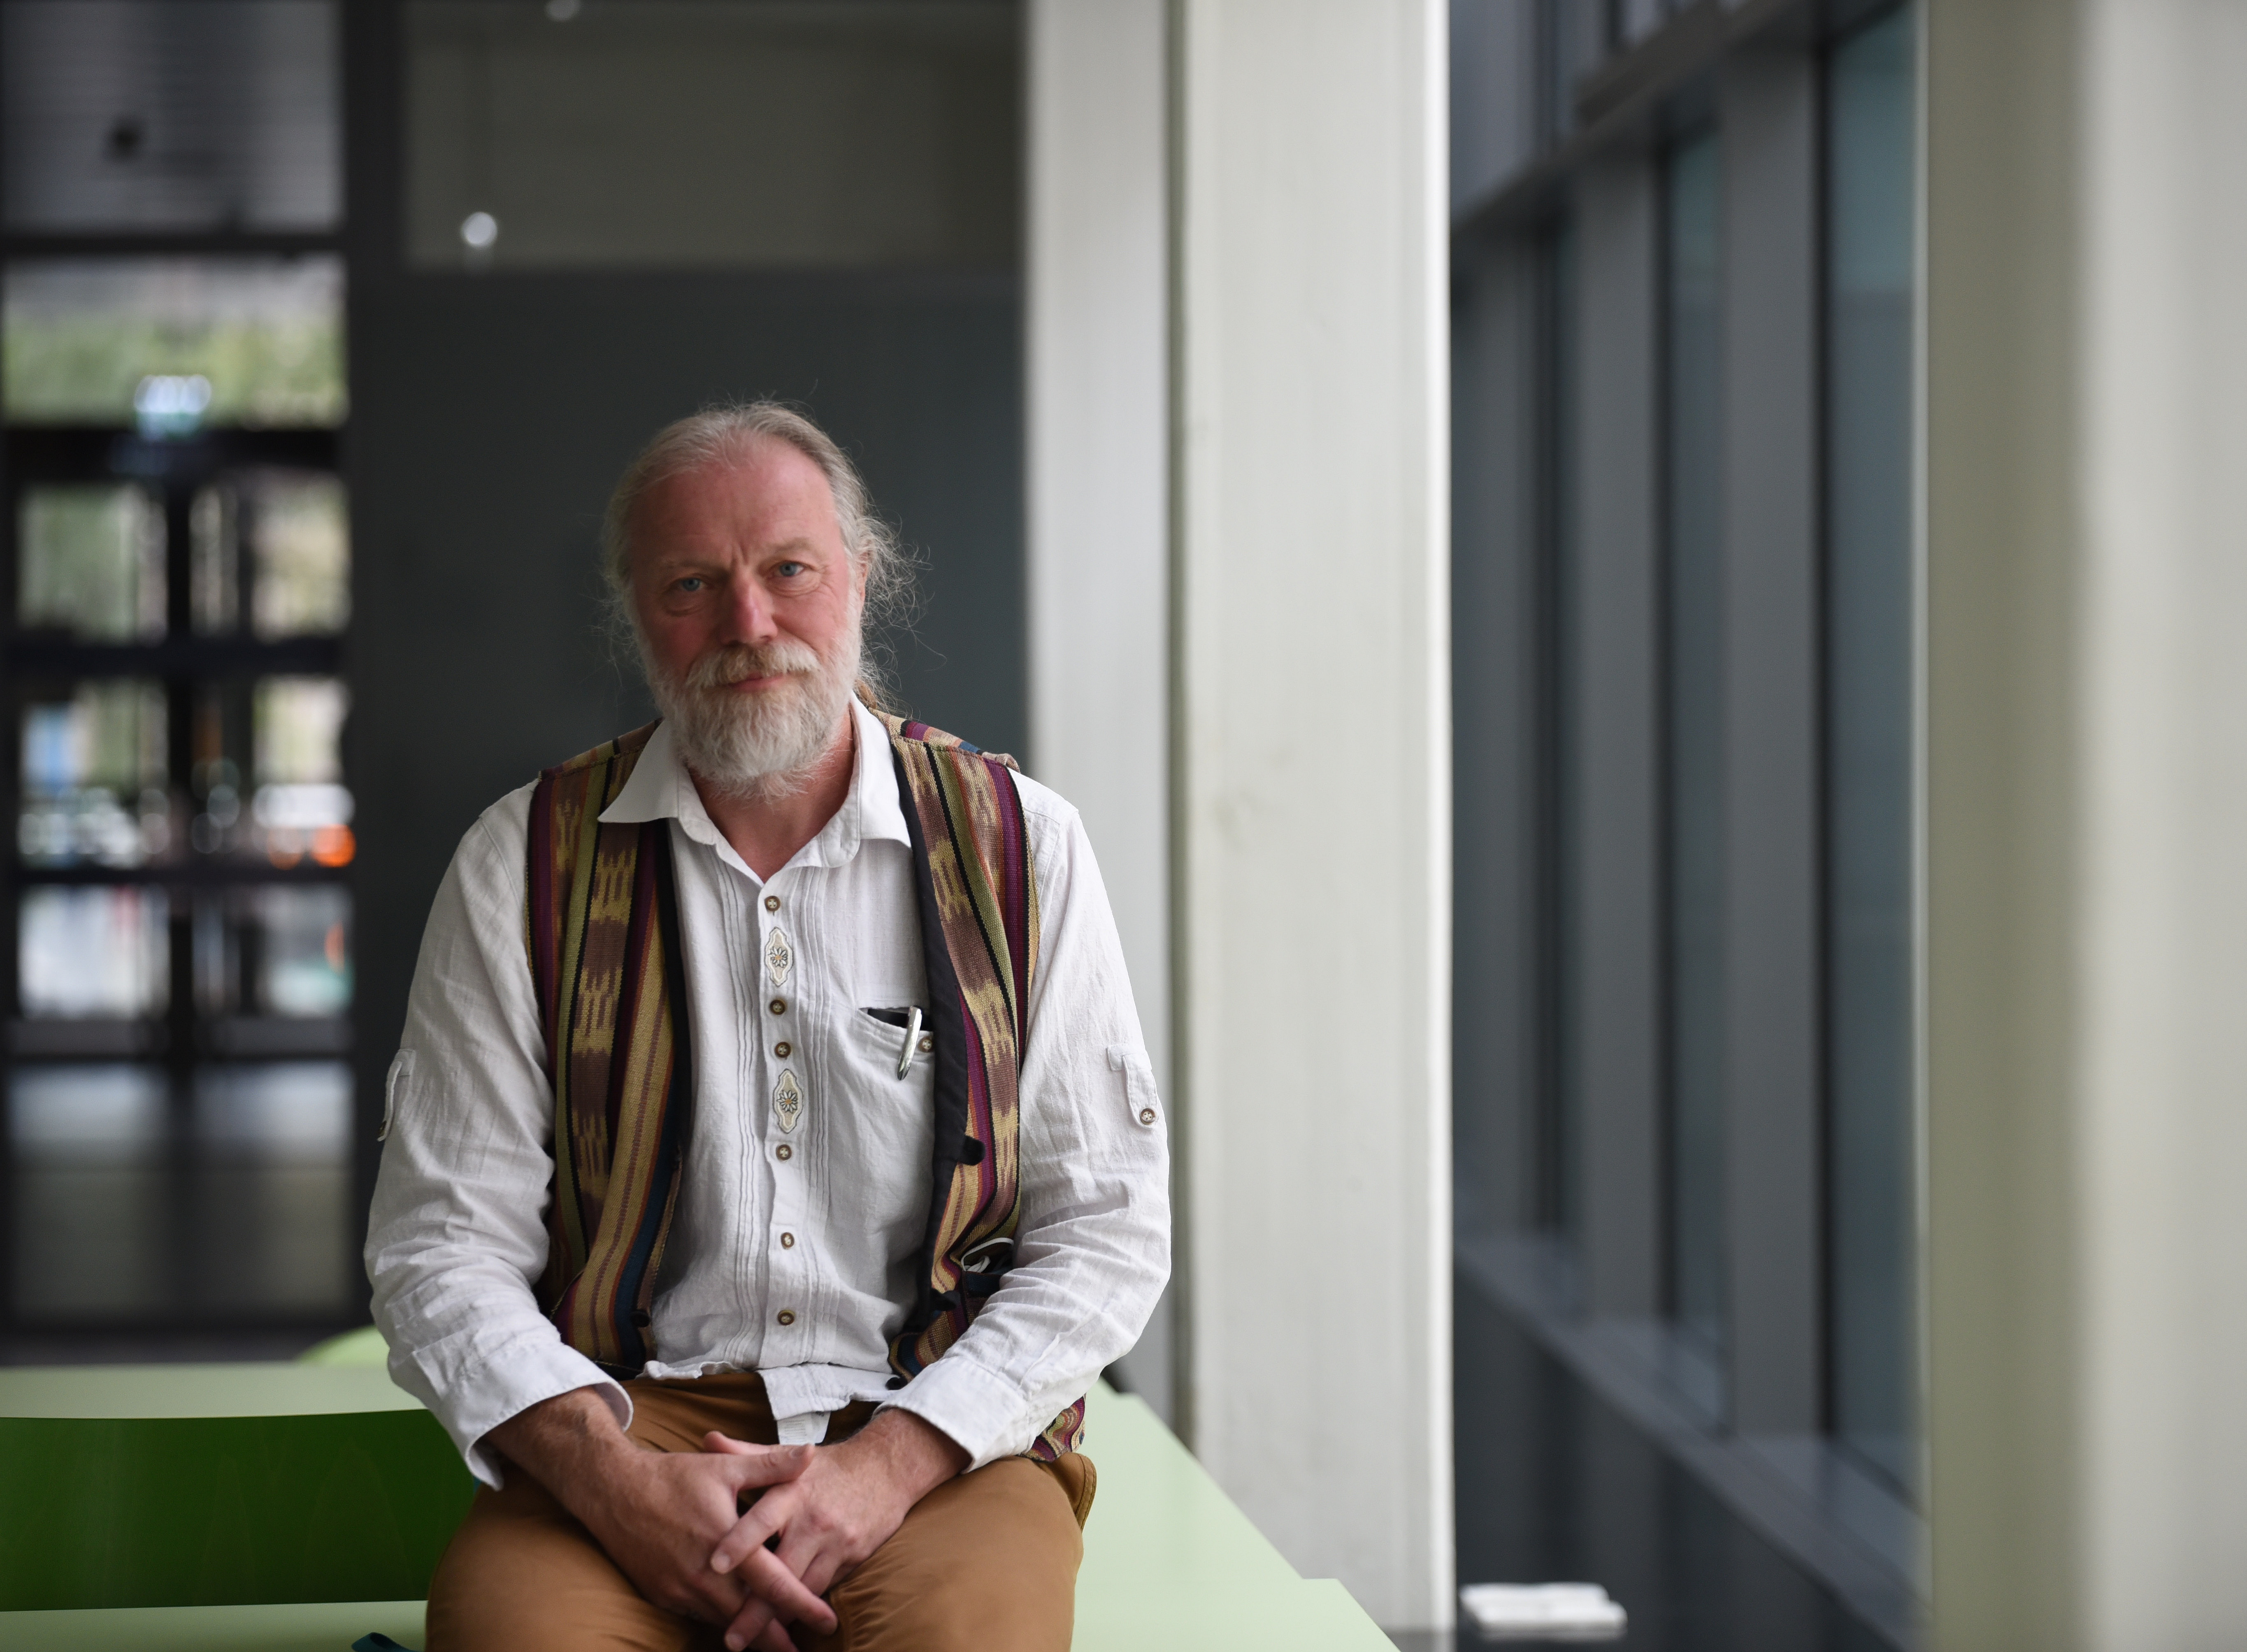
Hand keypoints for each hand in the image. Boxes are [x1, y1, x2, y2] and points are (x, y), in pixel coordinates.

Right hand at [485, 1388, 835, 1646]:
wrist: (613, 1491)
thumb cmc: (673, 1476)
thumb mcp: (725, 1466)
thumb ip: (772, 1466)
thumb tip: (812, 1452)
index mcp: (725, 1541)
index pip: (771, 1581)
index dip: (801, 1605)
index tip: (827, 1621)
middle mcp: (702, 1573)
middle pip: (748, 1615)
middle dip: (777, 1638)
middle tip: (802, 1649)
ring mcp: (679, 1588)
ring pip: (723, 1621)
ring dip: (750, 1634)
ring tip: (777, 1644)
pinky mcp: (662, 1595)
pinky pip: (698, 1615)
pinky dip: (721, 1621)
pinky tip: (736, 1626)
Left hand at [704, 1409, 970, 1651]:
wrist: (889, 1468)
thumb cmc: (830, 1466)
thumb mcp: (791, 1457)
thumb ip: (748, 1454)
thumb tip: (707, 1439)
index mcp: (792, 1492)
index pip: (761, 1519)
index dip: (739, 1542)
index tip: (715, 1565)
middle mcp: (813, 1520)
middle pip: (781, 1571)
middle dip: (756, 1609)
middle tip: (731, 1638)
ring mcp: (836, 1542)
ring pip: (805, 1589)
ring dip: (780, 1618)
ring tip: (757, 1643)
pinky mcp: (853, 1558)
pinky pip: (825, 1589)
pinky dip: (806, 1609)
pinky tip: (789, 1625)